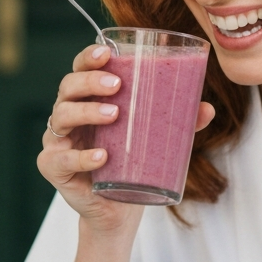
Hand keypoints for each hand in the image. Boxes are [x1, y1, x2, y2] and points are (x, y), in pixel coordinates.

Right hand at [37, 43, 214, 233]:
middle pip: (67, 86)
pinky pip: (62, 159)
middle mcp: (68, 115)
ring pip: (63, 116)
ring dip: (87, 112)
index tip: (107, 52)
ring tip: (114, 114)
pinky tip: (102, 156)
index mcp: (87, 100)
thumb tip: (207, 109)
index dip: (88, 57)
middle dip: (90, 81)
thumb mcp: (155, 139)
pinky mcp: (54, 167)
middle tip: (117, 85)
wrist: (116, 209)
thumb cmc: (131, 164)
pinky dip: (82, 157)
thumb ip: (180, 123)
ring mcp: (58, 141)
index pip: (80, 69)